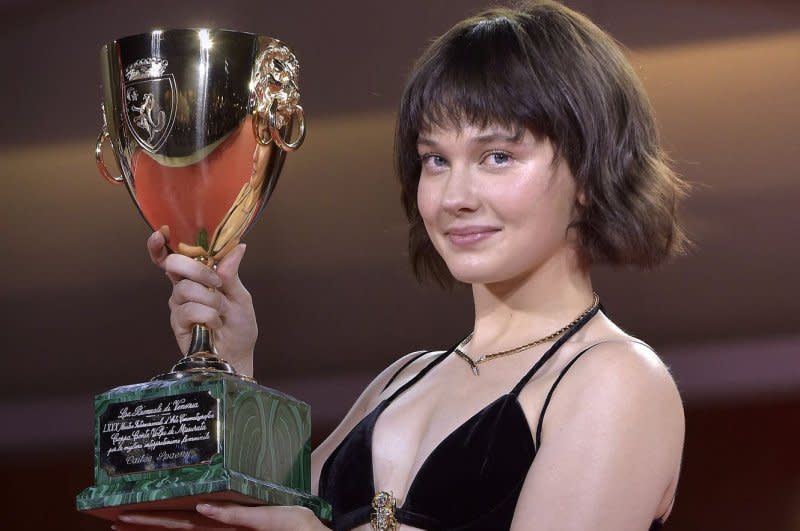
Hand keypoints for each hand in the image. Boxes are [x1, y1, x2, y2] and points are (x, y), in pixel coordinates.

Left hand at [113, 503, 326, 530]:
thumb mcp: (282, 520)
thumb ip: (244, 516)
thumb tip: (207, 505)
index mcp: (231, 529)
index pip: (184, 525)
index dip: (153, 521)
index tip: (122, 516)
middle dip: (146, 525)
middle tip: (114, 519)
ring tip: (127, 524)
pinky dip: (185, 529)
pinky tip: (171, 523)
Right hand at [147, 230, 257, 376]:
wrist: (238, 354)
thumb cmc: (239, 325)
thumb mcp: (241, 296)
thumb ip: (232, 273)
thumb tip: (237, 246)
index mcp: (198, 276)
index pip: (174, 256)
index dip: (160, 245)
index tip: (159, 234)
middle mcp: (183, 287)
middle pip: (173, 264)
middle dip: (197, 269)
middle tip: (216, 283)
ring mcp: (178, 305)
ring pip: (186, 288)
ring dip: (211, 300)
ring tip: (221, 313)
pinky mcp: (178, 322)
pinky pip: (189, 309)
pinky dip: (208, 316)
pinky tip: (214, 325)